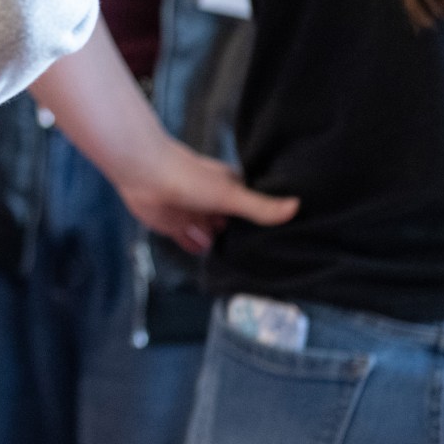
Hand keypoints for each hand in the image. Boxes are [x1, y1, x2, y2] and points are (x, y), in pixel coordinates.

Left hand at [114, 134, 299, 255]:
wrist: (145, 175)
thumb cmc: (190, 178)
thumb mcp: (231, 194)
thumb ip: (260, 206)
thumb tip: (297, 206)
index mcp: (231, 190)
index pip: (255, 210)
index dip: (266, 223)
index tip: (287, 242)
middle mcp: (216, 204)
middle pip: (235, 227)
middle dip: (244, 239)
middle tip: (268, 263)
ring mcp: (196, 216)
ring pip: (215, 237)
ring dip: (222, 248)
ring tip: (245, 268)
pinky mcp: (177, 228)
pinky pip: (193, 244)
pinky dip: (200, 249)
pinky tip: (213, 262)